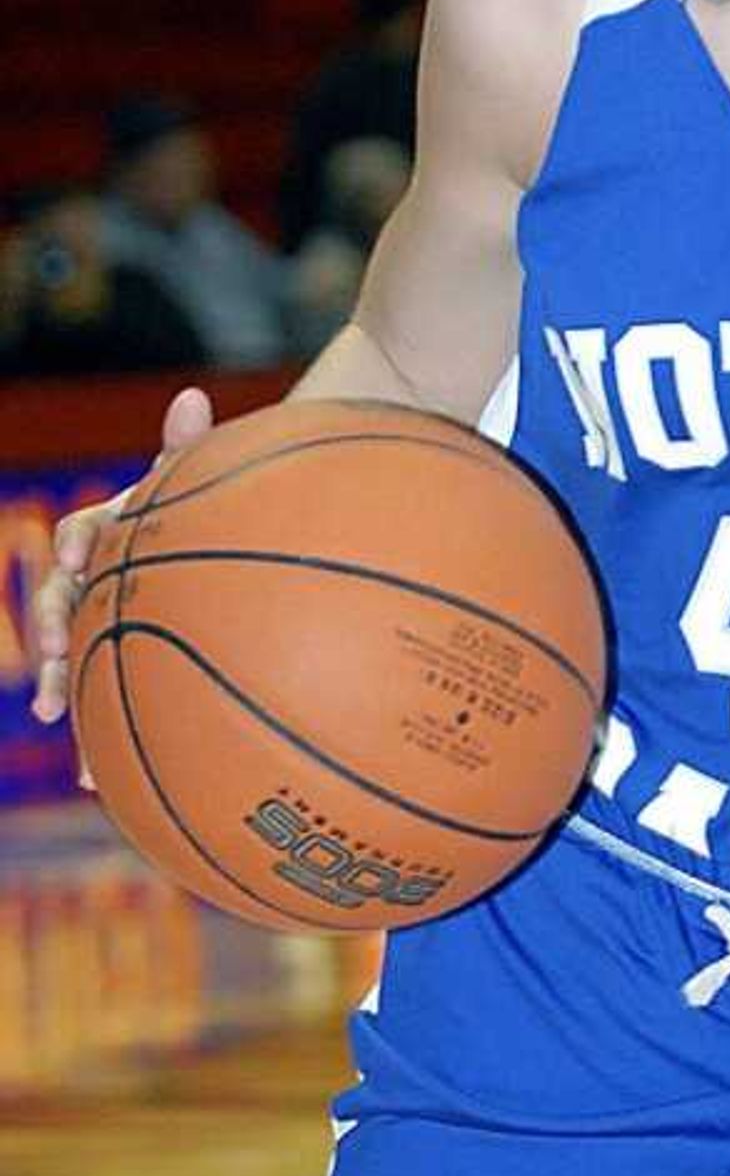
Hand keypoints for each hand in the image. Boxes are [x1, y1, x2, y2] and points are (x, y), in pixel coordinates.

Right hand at [32, 385, 213, 736]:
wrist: (238, 537)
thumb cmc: (218, 503)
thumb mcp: (206, 478)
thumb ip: (190, 449)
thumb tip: (189, 397)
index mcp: (112, 529)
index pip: (81, 534)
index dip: (75, 547)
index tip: (74, 561)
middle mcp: (98, 576)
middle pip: (60, 603)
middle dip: (48, 633)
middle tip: (47, 660)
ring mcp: (106, 618)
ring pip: (74, 654)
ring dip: (62, 685)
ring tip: (58, 722)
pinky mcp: (123, 656)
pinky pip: (108, 694)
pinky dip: (101, 733)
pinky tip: (96, 778)